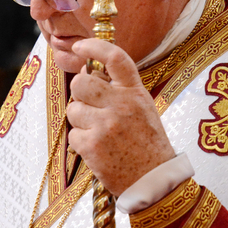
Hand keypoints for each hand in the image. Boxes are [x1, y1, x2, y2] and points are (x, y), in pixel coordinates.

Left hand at [66, 38, 175, 195]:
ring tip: (98, 132)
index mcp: (134, 92)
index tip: (79, 46)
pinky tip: (98, 149)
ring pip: (73, 110)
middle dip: (79, 93)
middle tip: (89, 105)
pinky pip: (73, 135)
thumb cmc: (147, 142)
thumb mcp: (142, 107)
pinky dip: (81, 143)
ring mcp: (105, 125)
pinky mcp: (93, 145)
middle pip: (81, 83)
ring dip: (80, 120)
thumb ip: (119, 89)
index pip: (114, 57)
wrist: (154, 180)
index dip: (93, 47)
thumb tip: (89, 71)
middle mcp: (121, 104)